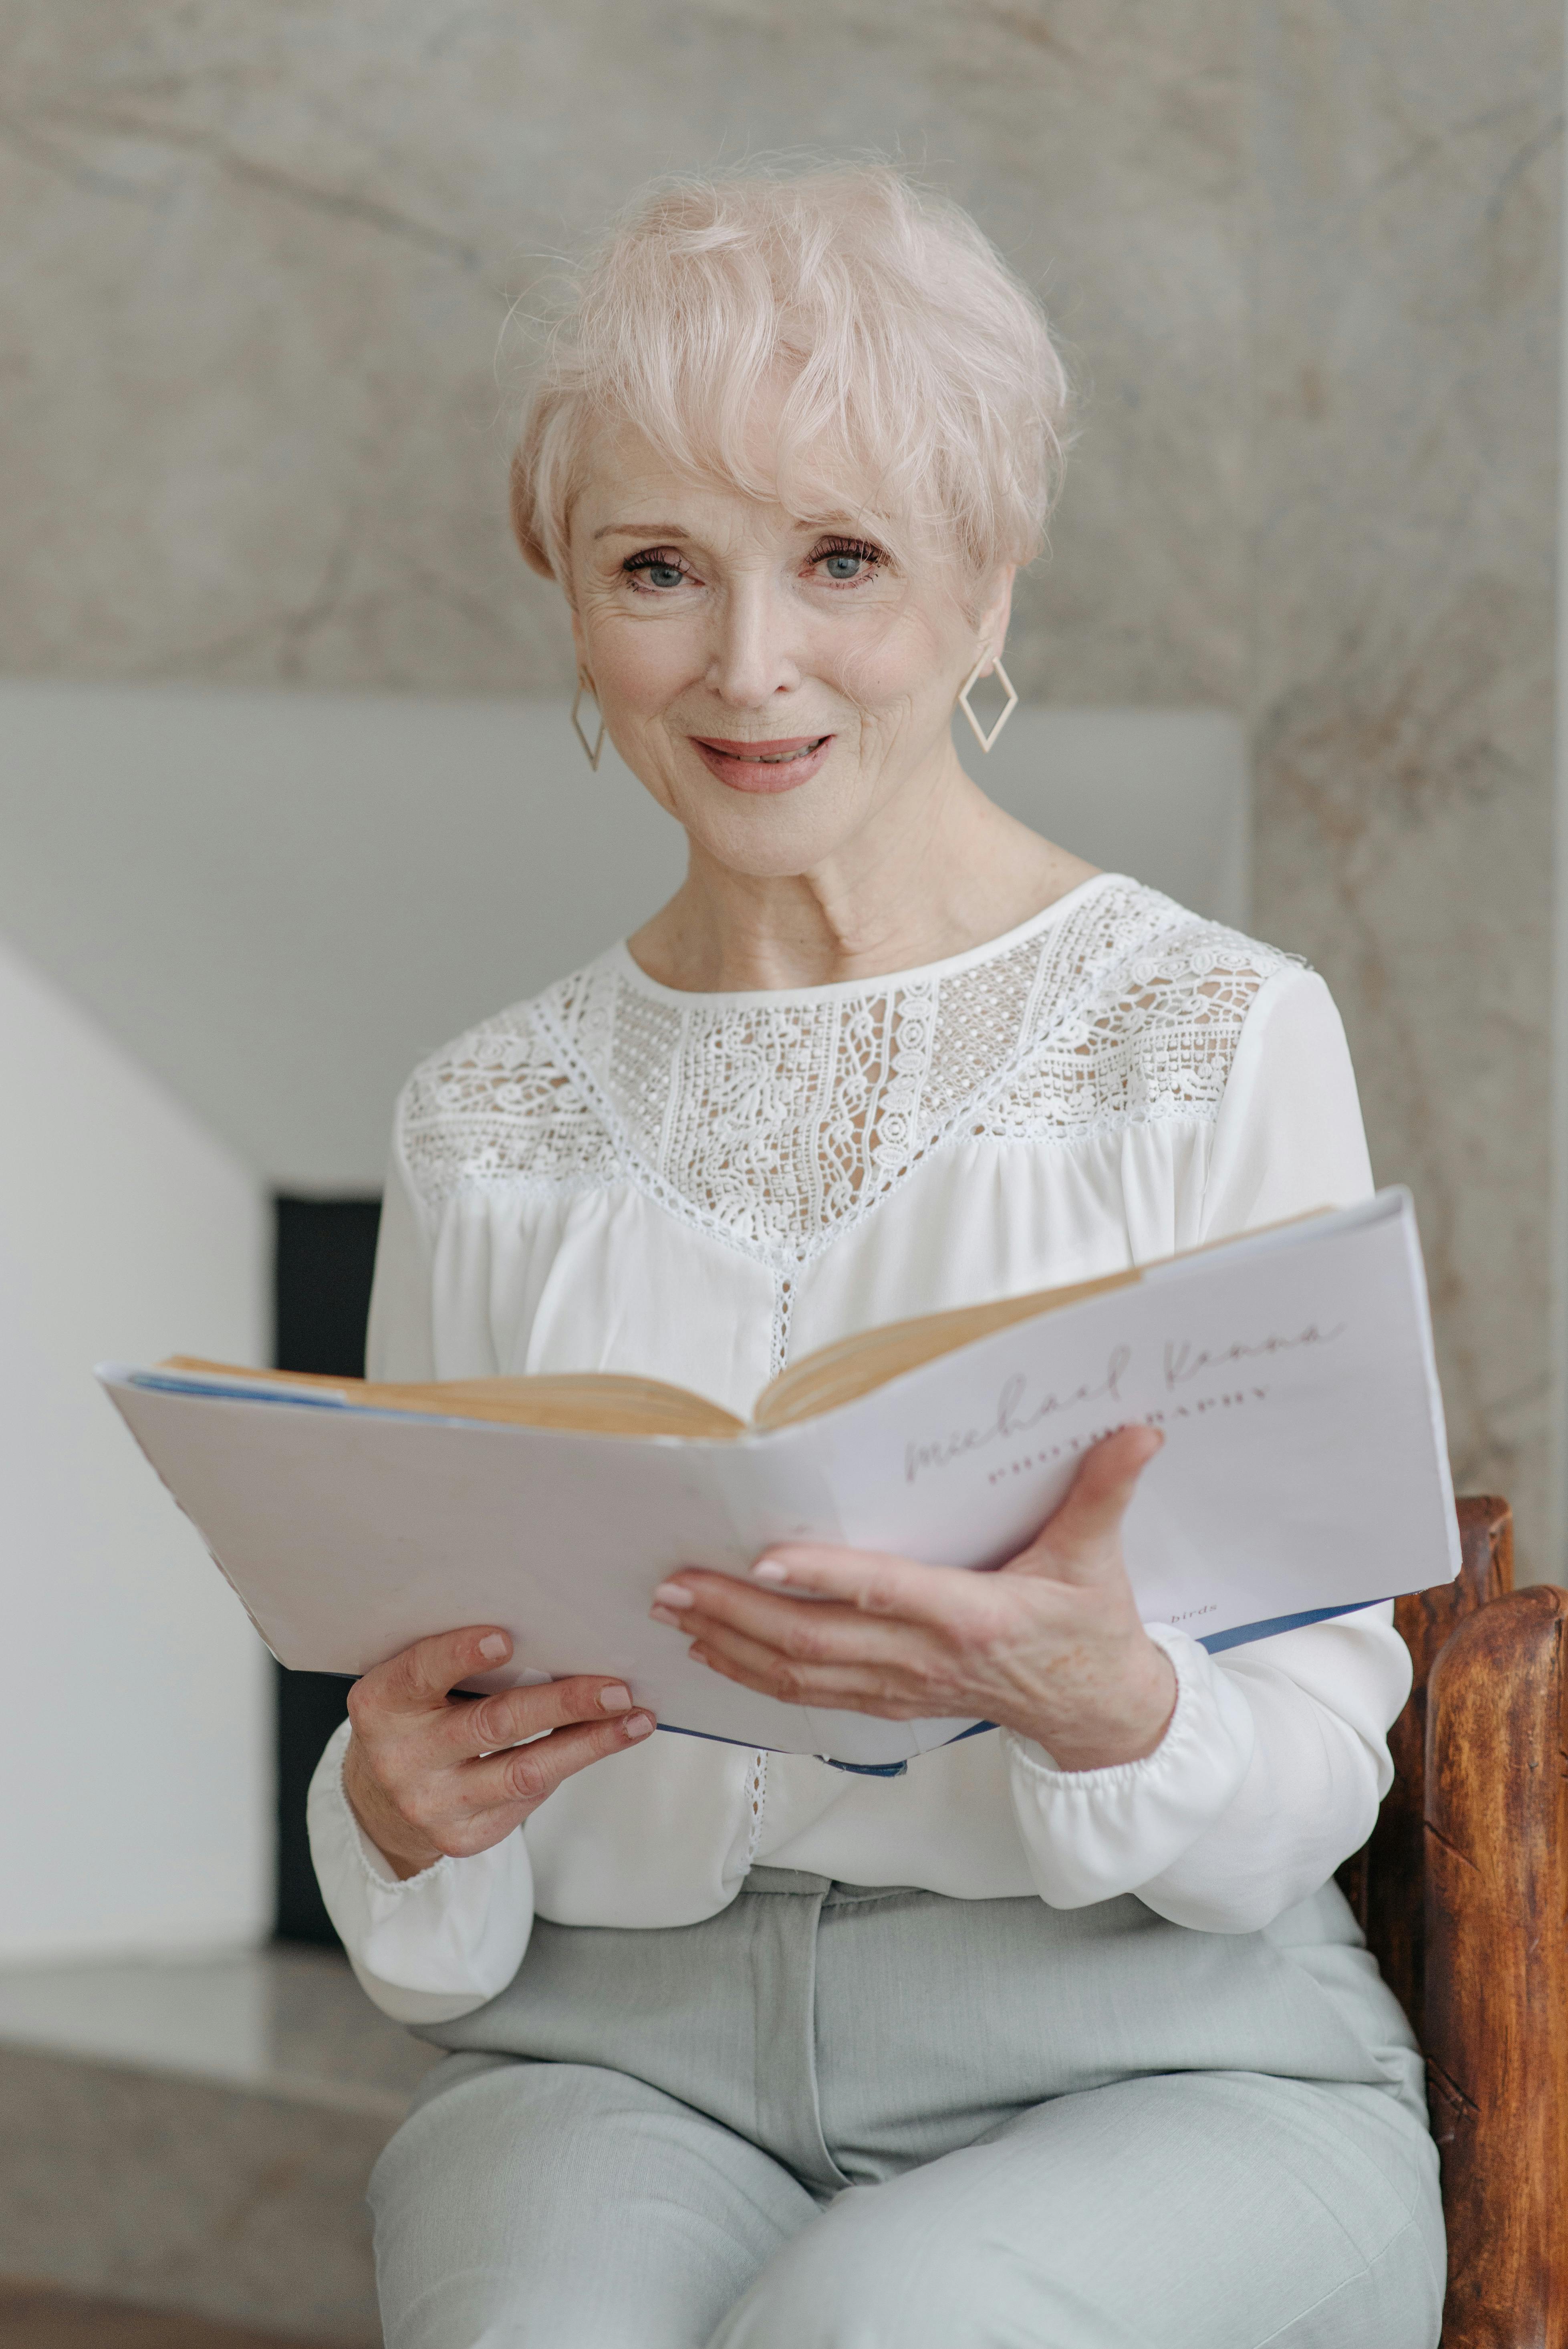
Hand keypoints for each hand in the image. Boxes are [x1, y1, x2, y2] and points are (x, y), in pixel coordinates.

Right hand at [342, 1626, 654, 1879]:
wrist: (380, 1798)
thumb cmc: (414, 1717)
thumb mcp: (413, 1684)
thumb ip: (456, 1662)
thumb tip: (553, 1631)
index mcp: (382, 1705)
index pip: (420, 1673)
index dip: (460, 1654)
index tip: (506, 1637)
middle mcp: (401, 1759)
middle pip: (493, 1725)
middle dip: (563, 1704)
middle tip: (617, 1688)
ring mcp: (431, 1805)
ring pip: (524, 1772)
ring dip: (589, 1743)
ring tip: (635, 1719)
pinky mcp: (462, 1838)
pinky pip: (527, 1800)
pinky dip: (568, 1765)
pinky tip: (602, 1742)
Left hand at [649, 1426, 1173, 1771]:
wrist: (1100, 1715)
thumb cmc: (1092, 1631)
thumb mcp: (1099, 1559)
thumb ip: (1106, 1491)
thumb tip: (1139, 1431)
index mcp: (974, 1616)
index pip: (884, 1593)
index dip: (823, 1577)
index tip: (764, 1558)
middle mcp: (926, 1659)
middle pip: (815, 1642)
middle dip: (735, 1613)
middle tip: (672, 1584)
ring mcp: (901, 1688)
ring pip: (799, 1675)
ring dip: (729, 1645)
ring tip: (672, 1612)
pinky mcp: (889, 1705)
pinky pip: (809, 1696)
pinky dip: (753, 1677)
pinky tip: (712, 1653)